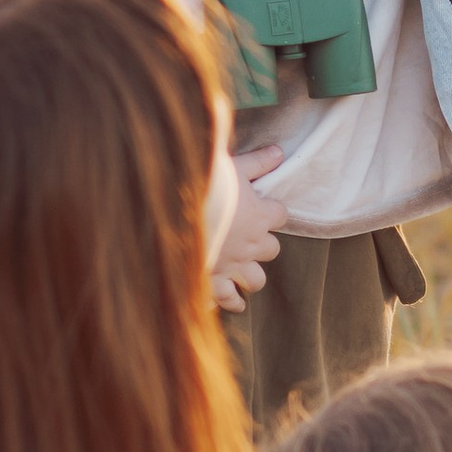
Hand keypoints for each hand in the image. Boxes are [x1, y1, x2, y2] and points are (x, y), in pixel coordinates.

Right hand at [210, 149, 284, 313]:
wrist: (171, 207)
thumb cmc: (204, 183)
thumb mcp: (233, 165)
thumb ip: (258, 162)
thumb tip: (280, 151)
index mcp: (260, 216)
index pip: (280, 215)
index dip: (271, 211)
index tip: (259, 206)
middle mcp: (251, 245)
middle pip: (272, 250)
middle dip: (262, 244)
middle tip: (247, 237)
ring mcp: (233, 266)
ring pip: (256, 280)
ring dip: (251, 275)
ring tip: (241, 270)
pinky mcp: (213, 281)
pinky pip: (228, 299)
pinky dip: (230, 300)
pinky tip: (228, 299)